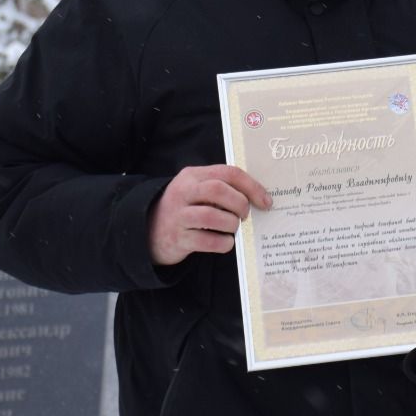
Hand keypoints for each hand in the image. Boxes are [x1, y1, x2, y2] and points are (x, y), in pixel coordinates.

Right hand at [148, 164, 271, 265]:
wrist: (149, 230)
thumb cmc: (185, 208)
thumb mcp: (197, 191)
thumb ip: (221, 188)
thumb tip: (258, 198)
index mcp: (193, 175)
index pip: (228, 172)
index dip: (251, 186)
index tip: (266, 201)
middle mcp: (183, 192)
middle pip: (218, 190)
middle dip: (240, 203)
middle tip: (245, 215)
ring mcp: (178, 216)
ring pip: (212, 216)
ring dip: (231, 224)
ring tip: (234, 228)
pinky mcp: (178, 238)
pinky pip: (207, 241)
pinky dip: (223, 243)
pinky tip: (226, 242)